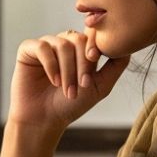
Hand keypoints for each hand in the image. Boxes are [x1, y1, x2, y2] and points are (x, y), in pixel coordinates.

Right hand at [7, 27, 129, 131]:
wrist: (44, 120)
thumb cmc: (71, 105)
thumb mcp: (101, 85)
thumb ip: (116, 65)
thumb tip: (129, 45)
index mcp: (80, 49)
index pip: (92, 37)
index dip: (95, 49)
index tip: (94, 70)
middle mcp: (63, 43)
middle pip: (78, 40)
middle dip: (82, 64)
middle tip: (82, 86)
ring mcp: (45, 45)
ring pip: (62, 44)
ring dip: (67, 70)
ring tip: (67, 90)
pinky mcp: (28, 50)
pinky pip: (42, 47)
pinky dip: (50, 64)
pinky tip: (53, 80)